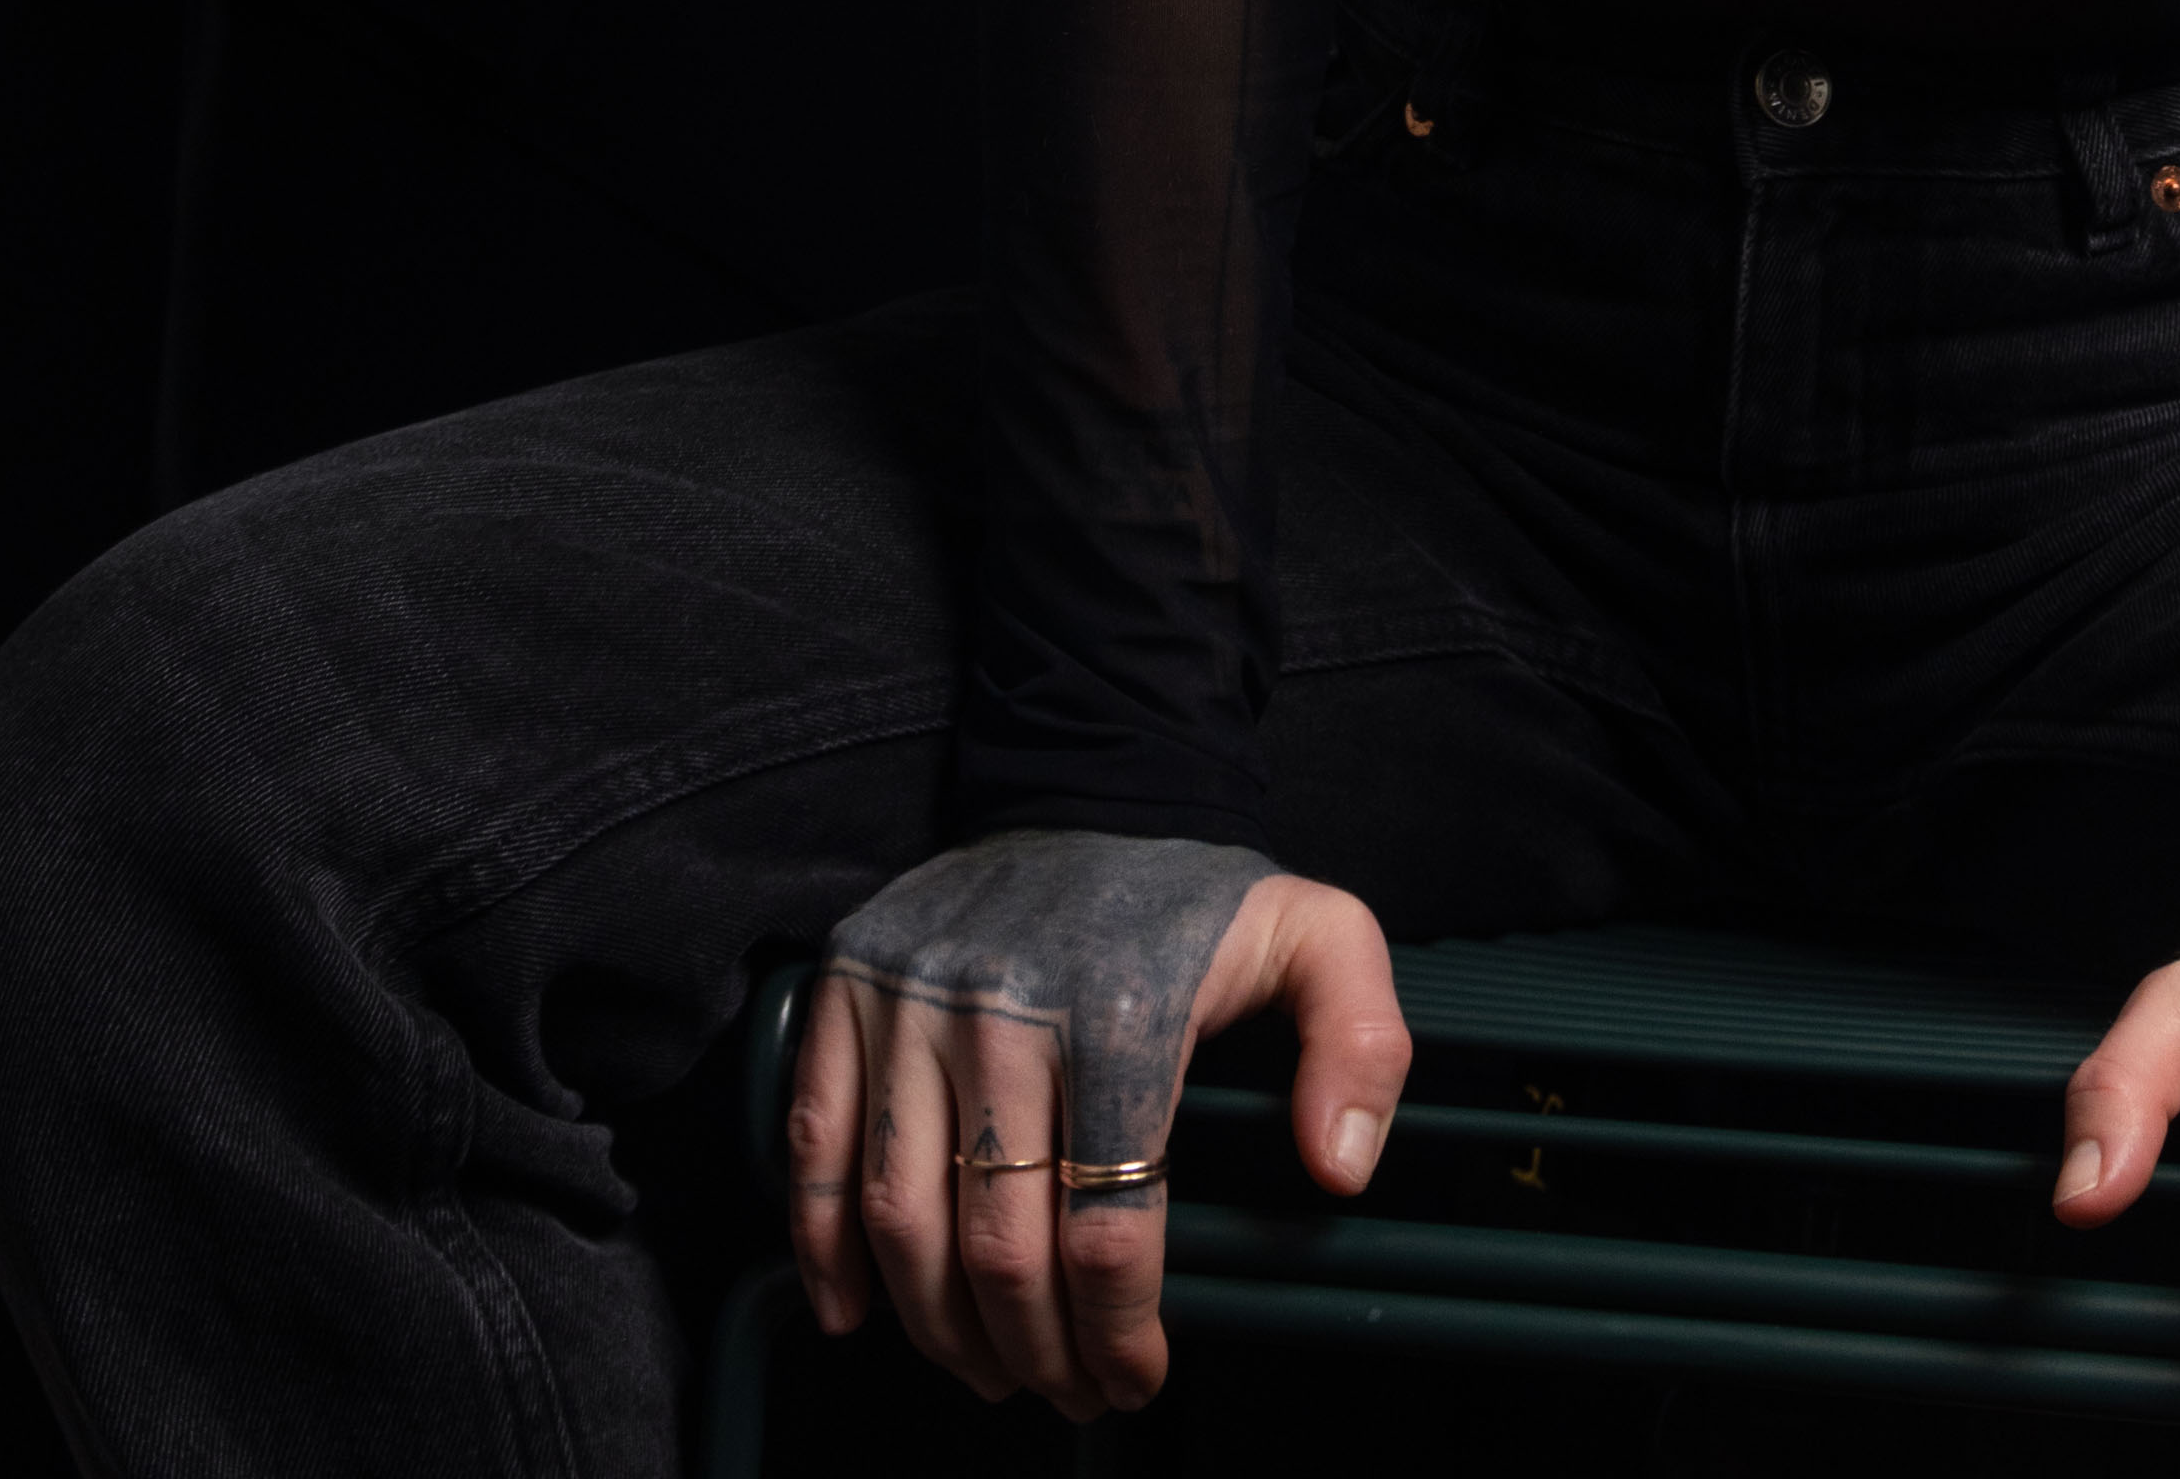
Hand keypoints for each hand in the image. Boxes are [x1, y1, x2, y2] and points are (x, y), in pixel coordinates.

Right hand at [786, 830, 1409, 1416]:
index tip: (1134, 1379)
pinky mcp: (846, 987)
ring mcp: (911, 997)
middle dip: (1035, 1353)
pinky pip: (816, 1144)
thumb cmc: (1201, 896)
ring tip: (990, 1372)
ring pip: (902, 1215)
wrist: (1090, 784)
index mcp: (1120, 1008)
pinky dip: (824, 1247)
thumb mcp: (1323, 936)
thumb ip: (1363, 1044)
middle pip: (998, 1244)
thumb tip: (1339, 1170)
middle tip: (1067, 1394)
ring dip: (939, 1327)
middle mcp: (1003, 1007)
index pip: (1105, 1226)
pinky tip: (860, 1314)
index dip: (1118, 1332)